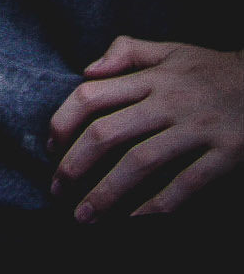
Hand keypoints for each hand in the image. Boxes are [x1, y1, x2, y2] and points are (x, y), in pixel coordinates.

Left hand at [48, 37, 243, 219]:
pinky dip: (157, 207)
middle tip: (57, 191)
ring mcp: (196, 129)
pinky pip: (185, 186)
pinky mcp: (224, 154)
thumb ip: (127, 52)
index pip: (92, 97)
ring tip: (84, 217)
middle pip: (108, 133)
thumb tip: (87, 69)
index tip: (50, 149)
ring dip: (107, 193)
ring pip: (141, 163)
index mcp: (151, 78)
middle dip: (75, 166)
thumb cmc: (213, 70)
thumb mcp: (171, 49)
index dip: (64, 123)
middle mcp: (168, 102)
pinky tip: (134, 224)